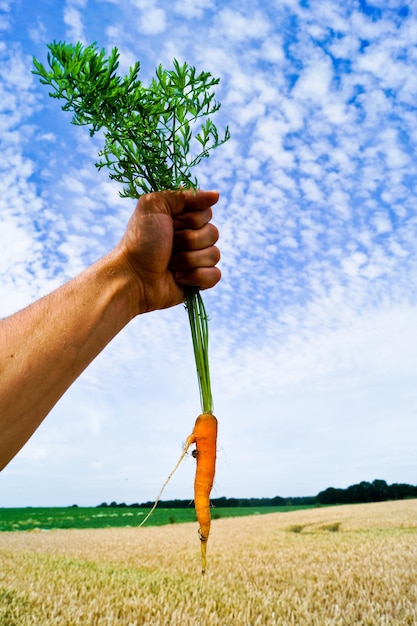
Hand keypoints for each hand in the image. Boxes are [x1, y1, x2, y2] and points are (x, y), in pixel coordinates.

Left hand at [116, 189, 220, 312]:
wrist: (133, 276)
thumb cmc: (140, 241)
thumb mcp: (154, 206)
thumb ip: (184, 194)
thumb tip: (216, 195)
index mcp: (182, 219)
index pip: (207, 212)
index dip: (191, 219)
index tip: (170, 223)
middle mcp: (191, 237)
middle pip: (213, 233)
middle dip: (188, 240)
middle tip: (168, 245)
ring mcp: (195, 259)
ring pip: (214, 255)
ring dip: (188, 260)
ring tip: (170, 264)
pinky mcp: (198, 280)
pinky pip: (215, 275)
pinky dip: (197, 276)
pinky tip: (178, 278)